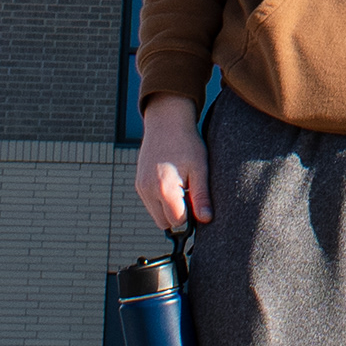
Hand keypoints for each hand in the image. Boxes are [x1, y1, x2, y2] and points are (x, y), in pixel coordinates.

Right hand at [135, 94, 210, 232]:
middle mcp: (148, 190)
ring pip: (156, 215)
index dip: (190, 215)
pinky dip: (161, 201)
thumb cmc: (186, 143)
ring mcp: (141, 187)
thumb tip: (206, 219)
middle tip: (189, 193)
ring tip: (181, 185)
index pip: (177, 222)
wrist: (166, 122)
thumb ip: (201, 196)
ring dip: (169, 208)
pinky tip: (171, 182)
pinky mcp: (139, 184)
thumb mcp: (200, 169)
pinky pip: (150, 204)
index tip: (196, 200)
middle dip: (179, 215)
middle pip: (164, 223)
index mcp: (164, 189)